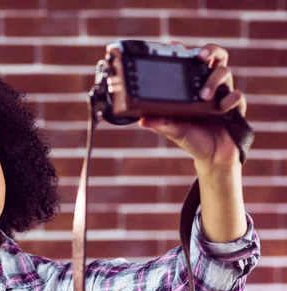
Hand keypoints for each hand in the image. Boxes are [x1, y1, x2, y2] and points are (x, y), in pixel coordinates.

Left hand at [138, 43, 246, 168]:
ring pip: (225, 72)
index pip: (191, 63)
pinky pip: (238, 96)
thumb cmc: (192, 140)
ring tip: (203, 95)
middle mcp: (209, 86)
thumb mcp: (173, 130)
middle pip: (216, 57)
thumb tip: (141, 120)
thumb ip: (160, 123)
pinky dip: (230, 99)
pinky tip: (221, 108)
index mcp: (192, 88)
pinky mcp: (235, 108)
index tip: (174, 44)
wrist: (212, 158)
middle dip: (210, 50)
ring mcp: (223, 95)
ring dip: (213, 80)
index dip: (185, 50)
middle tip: (200, 57)